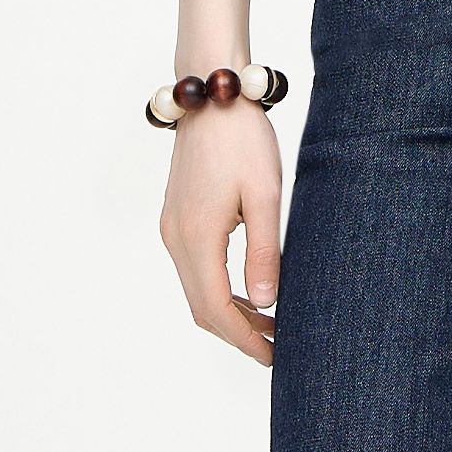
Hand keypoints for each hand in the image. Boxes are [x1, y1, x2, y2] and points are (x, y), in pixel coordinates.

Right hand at [158, 104, 282, 364]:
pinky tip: (249, 290)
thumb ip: (264, 252)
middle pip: (201, 308)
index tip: (275, 356)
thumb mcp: (264, 196)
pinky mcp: (177, 217)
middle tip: (279, 347)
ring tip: (271, 323)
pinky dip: (220, 290)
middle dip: (238, 334)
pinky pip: (195, 269)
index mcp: (197, 237)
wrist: (213, 95)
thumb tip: (266, 304)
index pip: (216, 309)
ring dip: (230, 313)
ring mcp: (172, 228)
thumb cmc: (243, 138)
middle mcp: (176, 238)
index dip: (245, 339)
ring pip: (196, 290)